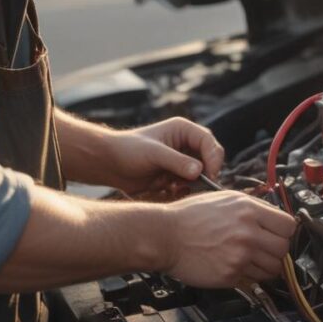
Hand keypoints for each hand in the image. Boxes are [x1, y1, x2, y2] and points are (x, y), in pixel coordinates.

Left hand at [109, 117, 224, 195]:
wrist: (109, 164)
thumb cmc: (128, 151)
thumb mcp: (154, 154)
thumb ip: (177, 162)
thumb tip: (200, 172)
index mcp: (184, 130)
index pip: (209, 142)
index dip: (213, 158)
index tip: (209, 175)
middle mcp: (186, 144)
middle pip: (209, 159)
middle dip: (205, 173)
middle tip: (194, 186)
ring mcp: (182, 161)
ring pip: (201, 175)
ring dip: (192, 184)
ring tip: (174, 188)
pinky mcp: (176, 175)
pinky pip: (189, 185)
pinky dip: (183, 190)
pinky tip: (168, 191)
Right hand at [161, 191, 295, 286]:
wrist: (165, 235)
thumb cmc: (190, 215)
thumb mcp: (225, 199)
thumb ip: (252, 207)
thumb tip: (273, 217)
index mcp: (248, 210)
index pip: (289, 225)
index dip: (285, 231)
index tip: (278, 234)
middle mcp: (248, 232)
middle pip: (284, 249)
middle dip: (277, 251)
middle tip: (266, 249)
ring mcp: (240, 255)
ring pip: (273, 268)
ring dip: (266, 266)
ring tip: (252, 260)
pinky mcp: (231, 274)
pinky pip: (254, 280)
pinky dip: (250, 276)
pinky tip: (237, 266)